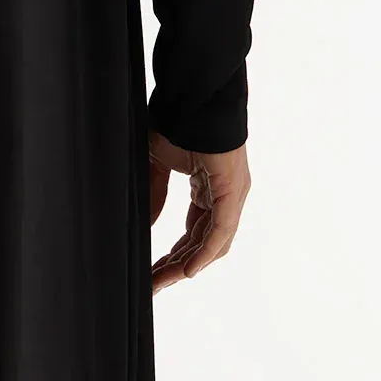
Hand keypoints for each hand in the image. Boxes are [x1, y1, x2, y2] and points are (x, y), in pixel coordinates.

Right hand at [146, 133, 247, 291]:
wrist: (192, 95)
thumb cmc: (177, 120)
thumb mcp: (158, 163)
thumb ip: (155, 194)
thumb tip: (148, 224)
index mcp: (209, 188)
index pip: (194, 233)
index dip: (174, 256)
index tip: (152, 273)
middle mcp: (225, 196)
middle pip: (202, 244)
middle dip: (176, 267)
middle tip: (152, 285)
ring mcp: (232, 194)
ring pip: (212, 243)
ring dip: (186, 265)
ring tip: (161, 282)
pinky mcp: (232, 190)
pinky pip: (219, 230)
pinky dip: (203, 252)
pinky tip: (187, 270)